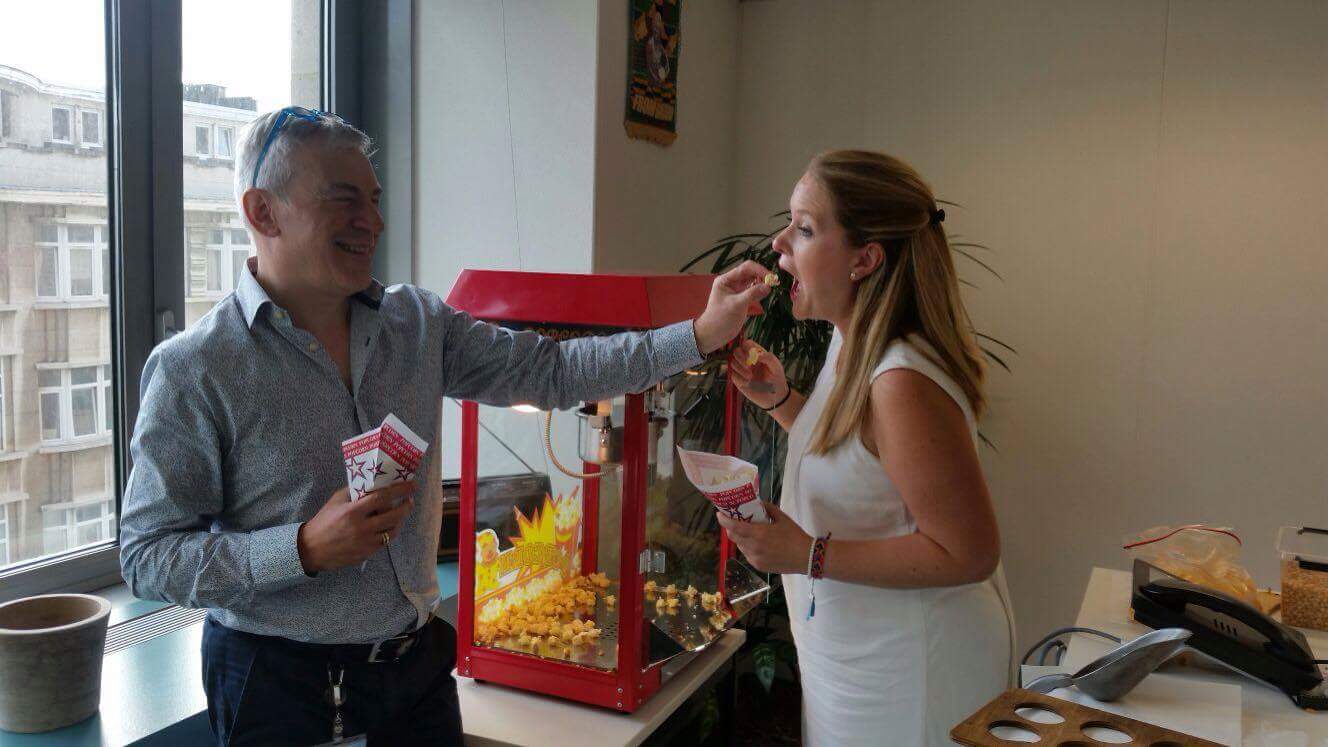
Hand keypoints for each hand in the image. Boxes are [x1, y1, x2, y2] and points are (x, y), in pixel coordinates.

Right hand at [297, 481, 416, 573]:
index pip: (382, 498)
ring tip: (400, 513)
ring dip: (399, 521)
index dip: (400, 490)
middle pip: (393, 516)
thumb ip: (354, 491)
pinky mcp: (366, 554)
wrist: (311, 549)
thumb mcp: (336, 501)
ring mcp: (365, 543)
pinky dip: (388, 533)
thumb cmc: (324, 521)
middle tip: (409, 500)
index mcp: (353, 512)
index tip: (411, 486)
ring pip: (392, 531)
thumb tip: (373, 483)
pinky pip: (383, 542)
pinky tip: (387, 526)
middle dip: (406, 507)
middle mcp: (362, 528)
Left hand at [693, 261, 772, 353]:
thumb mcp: (736, 305)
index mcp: (726, 280)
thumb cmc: (720, 319)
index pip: (745, 268)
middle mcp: (732, 283)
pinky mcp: (742, 299)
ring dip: (762, 283)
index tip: (771, 277)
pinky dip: (761, 291)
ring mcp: (737, 291)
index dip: (759, 270)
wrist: (713, 335)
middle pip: (750, 273)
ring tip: (772, 287)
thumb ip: (752, 294)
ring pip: (753, 282)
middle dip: (762, 276)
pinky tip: (766, 293)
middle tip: (775, 282)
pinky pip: (754, 291)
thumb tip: (768, 286)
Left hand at [716, 501, 811, 574]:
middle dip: (731, 528)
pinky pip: (747, 554)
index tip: (719, 514)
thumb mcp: (782, 518)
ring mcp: (755, 558)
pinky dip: (748, 547)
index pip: (734, 527)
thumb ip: (768, 509)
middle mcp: (753, 547)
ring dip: (740, 538)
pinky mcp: (758, 566)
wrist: (806, 557)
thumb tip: (758, 503)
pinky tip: (757, 543)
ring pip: (740, 546)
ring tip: (748, 531)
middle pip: (734, 537)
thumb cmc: (795, 536)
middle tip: (734, 520)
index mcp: (758, 534)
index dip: (724, 520)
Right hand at [729, 339, 788, 409]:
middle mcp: (748, 360)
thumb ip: (768, 358)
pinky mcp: (738, 380)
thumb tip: (756, 355)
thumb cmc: (776, 379)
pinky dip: (739, 379)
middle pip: (736, 351)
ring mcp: (742, 370)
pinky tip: (748, 383)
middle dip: (741, 358)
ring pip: (732, 363)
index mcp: (757, 354)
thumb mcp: (776, 367)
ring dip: (740, 369)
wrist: (775, 396)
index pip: (747, 344)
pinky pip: (733, 375)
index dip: (747, 348)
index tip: (751, 357)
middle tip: (749, 367)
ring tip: (751, 377)